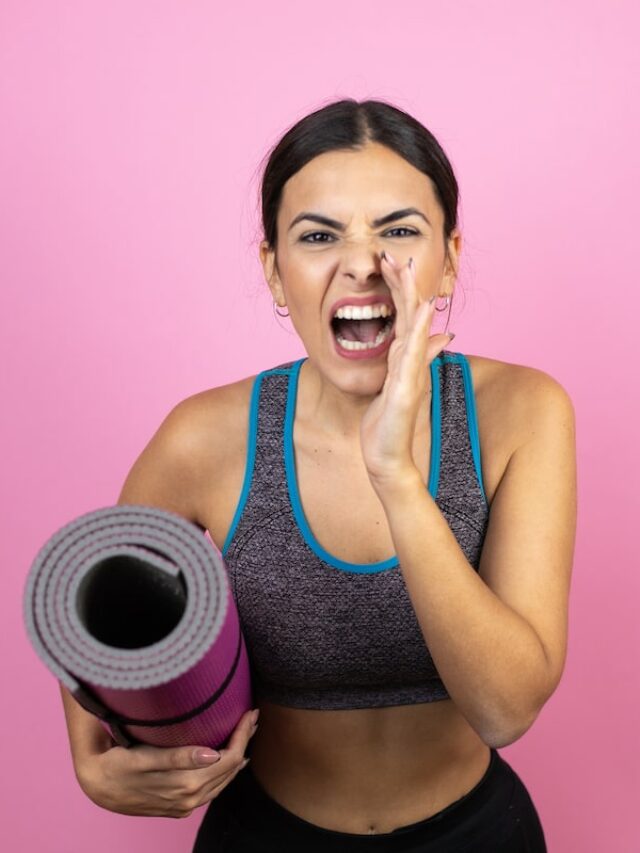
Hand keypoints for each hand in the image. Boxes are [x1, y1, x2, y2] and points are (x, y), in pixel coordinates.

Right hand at [77, 708, 258, 818]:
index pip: (227, 760)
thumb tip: (211, 755)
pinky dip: (224, 773)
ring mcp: (185, 805)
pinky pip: (211, 790)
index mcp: (185, 787)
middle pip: (229, 770)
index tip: (249, 713)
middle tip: (252, 716)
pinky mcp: (179, 807)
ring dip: (237, 756)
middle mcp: (189, 799)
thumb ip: (178, 758)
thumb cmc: (117, 765)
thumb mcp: (143, 758)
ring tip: (245, 732)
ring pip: (223, 781)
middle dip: (243, 741)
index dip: (241, 736)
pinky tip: (229, 760)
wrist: (97, 787)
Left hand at [360, 252, 452, 487]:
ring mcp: (410, 373)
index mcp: (403, 358)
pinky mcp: (406, 389)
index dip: (398, 288)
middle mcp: (410, 361)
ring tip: (407, 271)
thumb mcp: (398, 386)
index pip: (403, 316)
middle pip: (409, 315)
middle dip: (401, 283)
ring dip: (410, 298)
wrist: (387, 458)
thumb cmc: (388, 425)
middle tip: (392, 252)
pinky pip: (413, 355)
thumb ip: (416, 359)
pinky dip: (418, 331)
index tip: (390, 261)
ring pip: (413, 329)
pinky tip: (421, 312)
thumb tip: (442, 334)